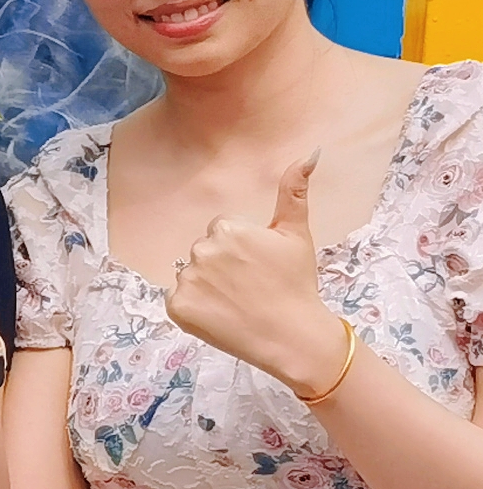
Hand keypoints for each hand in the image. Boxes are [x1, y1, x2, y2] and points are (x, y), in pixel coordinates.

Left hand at [165, 154, 350, 391]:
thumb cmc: (296, 283)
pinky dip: (195, 307)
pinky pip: (178, 299)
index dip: (240, 250)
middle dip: (222, 265)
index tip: (257, 267)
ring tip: (236, 301)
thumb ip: (294, 191)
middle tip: (248, 286)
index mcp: (227, 228)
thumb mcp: (296, 234)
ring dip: (207, 285)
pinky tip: (219, 314)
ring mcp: (187, 280)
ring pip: (191, 275)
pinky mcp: (177, 307)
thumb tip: (311, 152)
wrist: (291, 336)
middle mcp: (202, 250)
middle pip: (204, 251)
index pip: (221, 230)